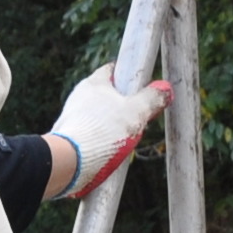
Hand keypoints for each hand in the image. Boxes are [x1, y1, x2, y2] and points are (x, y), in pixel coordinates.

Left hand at [50, 66, 167, 194]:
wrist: (68, 161)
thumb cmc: (102, 131)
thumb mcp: (135, 113)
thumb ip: (151, 99)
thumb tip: (165, 89)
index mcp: (95, 83)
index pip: (113, 70)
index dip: (128, 77)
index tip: (140, 86)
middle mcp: (79, 96)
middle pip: (106, 96)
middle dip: (122, 107)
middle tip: (136, 121)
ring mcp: (71, 117)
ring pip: (97, 117)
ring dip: (111, 128)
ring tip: (122, 144)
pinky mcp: (67, 137)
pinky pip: (88, 135)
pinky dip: (99, 142)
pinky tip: (106, 155)